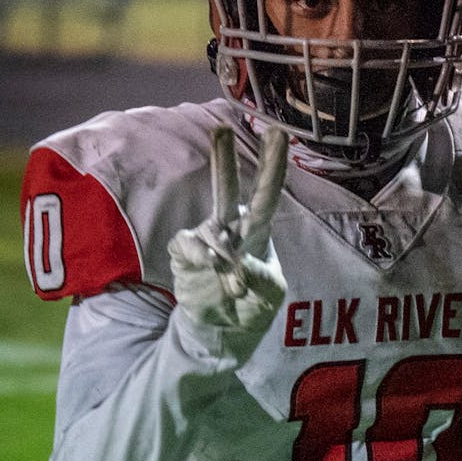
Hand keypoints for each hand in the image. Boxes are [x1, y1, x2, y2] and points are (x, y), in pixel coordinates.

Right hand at [167, 125, 287, 364]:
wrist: (223, 331)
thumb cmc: (253, 305)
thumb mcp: (270, 295)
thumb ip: (261, 276)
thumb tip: (239, 262)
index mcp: (257, 231)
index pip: (266, 195)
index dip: (272, 165)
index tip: (277, 132)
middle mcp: (230, 228)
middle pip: (226, 189)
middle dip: (223, 159)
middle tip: (220, 130)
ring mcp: (206, 239)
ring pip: (209, 225)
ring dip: (222, 252)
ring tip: (234, 284)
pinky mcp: (184, 254)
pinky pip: (189, 246)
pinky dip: (202, 256)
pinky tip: (212, 269)